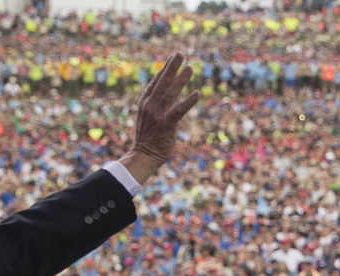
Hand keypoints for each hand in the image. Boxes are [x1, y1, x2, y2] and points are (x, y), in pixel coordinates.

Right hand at [122, 54, 200, 184]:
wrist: (142, 156)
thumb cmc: (147, 140)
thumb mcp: (147, 119)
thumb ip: (154, 107)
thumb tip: (162, 98)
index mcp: (145, 104)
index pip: (155, 82)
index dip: (164, 69)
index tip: (171, 58)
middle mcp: (150, 106)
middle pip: (162, 82)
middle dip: (172, 67)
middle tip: (180, 54)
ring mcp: (157, 115)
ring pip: (171, 93)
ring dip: (181, 79)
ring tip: (190, 68)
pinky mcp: (166, 125)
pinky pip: (178, 111)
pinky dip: (188, 101)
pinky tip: (197, 93)